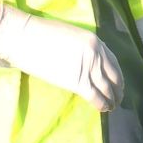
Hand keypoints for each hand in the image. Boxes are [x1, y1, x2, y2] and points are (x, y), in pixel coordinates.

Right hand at [0, 3, 123, 111]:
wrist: (24, 38)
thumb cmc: (41, 34)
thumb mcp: (70, 36)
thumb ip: (82, 48)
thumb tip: (84, 61)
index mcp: (94, 40)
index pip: (112, 61)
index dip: (116, 74)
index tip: (117, 82)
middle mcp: (96, 54)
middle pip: (113, 75)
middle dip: (117, 88)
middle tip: (118, 97)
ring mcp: (88, 68)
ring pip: (106, 88)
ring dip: (111, 99)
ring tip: (112, 106)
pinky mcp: (77, 82)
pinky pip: (95, 96)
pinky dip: (101, 104)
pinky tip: (103, 109)